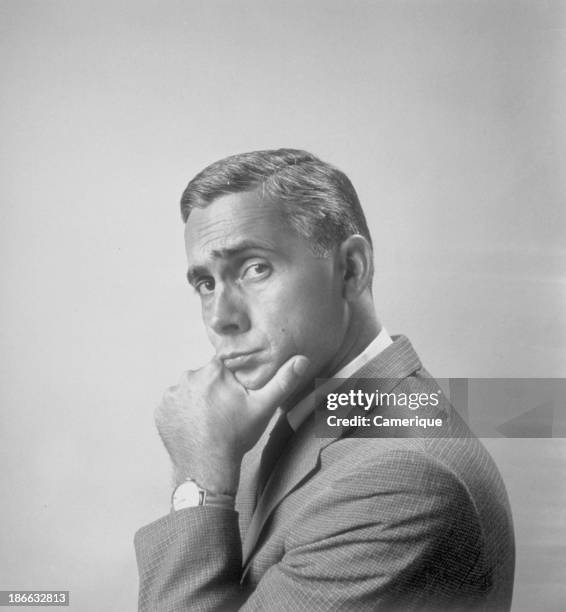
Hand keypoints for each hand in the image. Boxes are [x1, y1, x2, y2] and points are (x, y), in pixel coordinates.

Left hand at [155, 355, 309, 494]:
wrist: (207, 469)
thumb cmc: (236, 437)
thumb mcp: (263, 407)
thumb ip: (282, 381)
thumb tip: (302, 359)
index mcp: (213, 370)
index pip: (224, 366)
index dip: (231, 380)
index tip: (235, 397)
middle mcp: (188, 377)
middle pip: (206, 377)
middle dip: (214, 390)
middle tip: (225, 413)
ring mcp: (171, 395)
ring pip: (190, 390)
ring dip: (198, 400)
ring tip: (210, 421)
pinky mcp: (161, 411)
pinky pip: (175, 405)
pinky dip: (183, 412)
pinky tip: (195, 426)